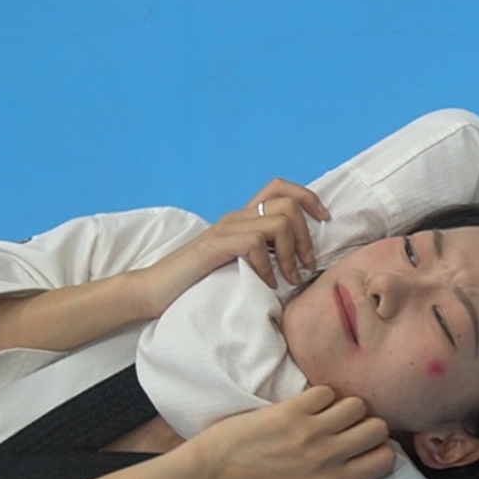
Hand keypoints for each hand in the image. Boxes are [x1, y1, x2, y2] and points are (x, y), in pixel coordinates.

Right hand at [125, 179, 330, 314]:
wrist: (153, 291)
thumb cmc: (197, 283)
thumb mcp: (238, 265)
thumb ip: (263, 257)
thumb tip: (299, 265)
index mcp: (243, 219)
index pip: (280, 188)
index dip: (308, 198)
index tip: (324, 222)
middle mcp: (236, 217)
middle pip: (288, 204)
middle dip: (307, 237)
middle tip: (306, 267)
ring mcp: (225, 229)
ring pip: (279, 222)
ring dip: (291, 254)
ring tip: (288, 279)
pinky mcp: (215, 245)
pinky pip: (255, 243)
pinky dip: (267, 267)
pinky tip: (264, 284)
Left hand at [183, 386, 394, 478]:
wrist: (218, 468)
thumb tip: (368, 469)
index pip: (385, 460)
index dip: (379, 448)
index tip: (366, 445)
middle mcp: (326, 459)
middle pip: (377, 429)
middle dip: (367, 424)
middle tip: (349, 426)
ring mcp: (310, 433)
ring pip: (357, 406)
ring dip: (345, 406)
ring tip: (328, 413)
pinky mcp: (292, 411)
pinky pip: (327, 392)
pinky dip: (320, 396)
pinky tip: (307, 405)